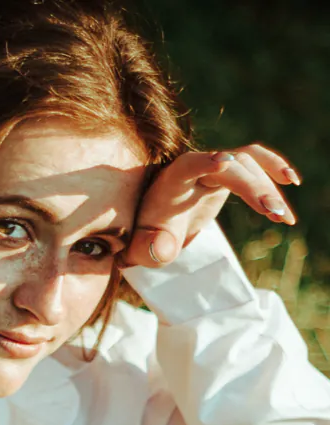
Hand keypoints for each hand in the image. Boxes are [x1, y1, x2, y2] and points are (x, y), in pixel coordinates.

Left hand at [118, 145, 299, 267]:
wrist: (154, 227)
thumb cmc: (148, 236)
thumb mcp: (142, 247)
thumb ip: (148, 248)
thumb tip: (161, 250)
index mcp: (172, 181)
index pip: (188, 166)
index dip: (205, 162)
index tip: (223, 162)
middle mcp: (194, 168)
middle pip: (229, 167)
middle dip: (253, 187)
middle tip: (275, 214)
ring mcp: (213, 169)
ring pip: (247, 165)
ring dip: (268, 188)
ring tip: (284, 219)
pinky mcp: (227, 175)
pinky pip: (253, 162)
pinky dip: (272, 168)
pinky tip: (292, 182)